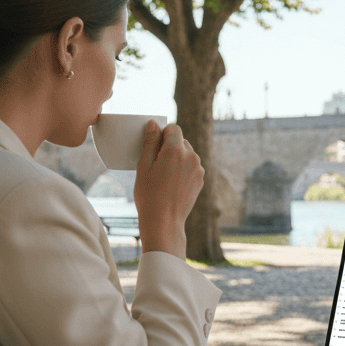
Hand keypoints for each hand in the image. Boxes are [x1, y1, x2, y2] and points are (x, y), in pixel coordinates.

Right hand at [134, 120, 204, 258]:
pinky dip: (182, 169)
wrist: (164, 221)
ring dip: (176, 158)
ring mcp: (198, 169)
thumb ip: (150, 142)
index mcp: (176, 150)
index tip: (153, 146)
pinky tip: (171, 183)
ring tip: (163, 175)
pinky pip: (191, 166)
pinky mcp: (201, 180)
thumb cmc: (149, 195)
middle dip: (168, 147)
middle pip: (180, 141)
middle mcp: (192, 157)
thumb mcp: (144, 166)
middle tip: (155, 164)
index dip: (161, 134)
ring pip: (187, 154)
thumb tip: (153, 124)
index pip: (173, 128)